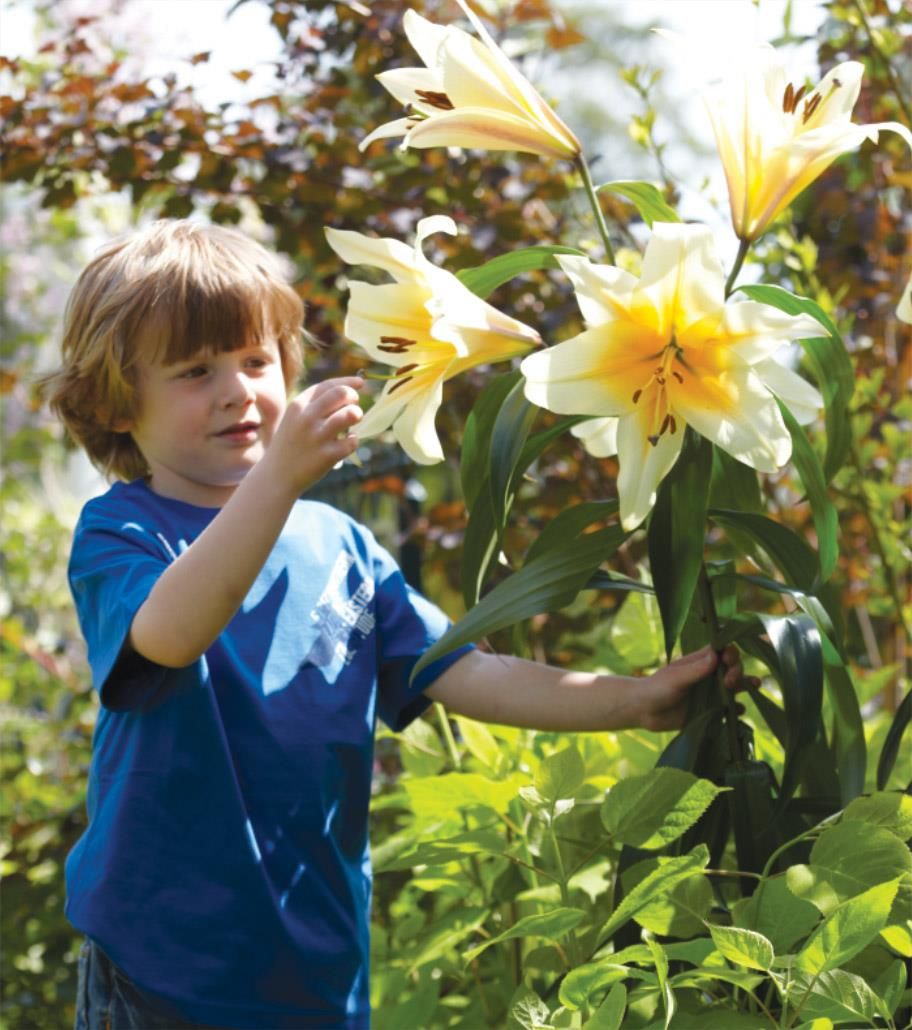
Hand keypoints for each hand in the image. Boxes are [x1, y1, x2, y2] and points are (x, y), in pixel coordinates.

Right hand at [268, 376, 362, 492]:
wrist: (276, 476)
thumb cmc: (291, 443)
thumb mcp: (294, 418)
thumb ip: (315, 405)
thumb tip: (348, 391)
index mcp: (298, 405)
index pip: (328, 385)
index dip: (348, 382)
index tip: (361, 383)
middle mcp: (307, 418)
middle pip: (342, 394)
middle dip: (353, 397)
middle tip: (354, 406)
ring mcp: (318, 437)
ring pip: (351, 414)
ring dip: (357, 416)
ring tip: (352, 423)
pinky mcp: (327, 456)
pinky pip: (353, 441)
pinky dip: (353, 440)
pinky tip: (346, 443)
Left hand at [637, 645, 758, 731]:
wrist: (644, 711)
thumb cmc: (657, 687)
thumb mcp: (676, 677)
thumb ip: (695, 669)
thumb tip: (716, 655)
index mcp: (701, 661)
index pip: (723, 651)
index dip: (730, 653)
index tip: (728, 659)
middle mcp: (709, 675)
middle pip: (733, 668)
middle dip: (738, 671)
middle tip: (731, 682)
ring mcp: (711, 693)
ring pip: (736, 687)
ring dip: (746, 685)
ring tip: (755, 685)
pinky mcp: (711, 711)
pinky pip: (729, 710)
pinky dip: (737, 710)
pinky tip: (738, 711)